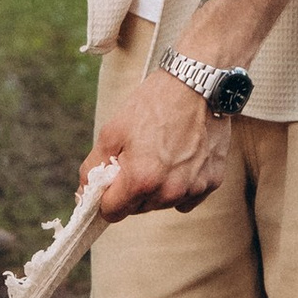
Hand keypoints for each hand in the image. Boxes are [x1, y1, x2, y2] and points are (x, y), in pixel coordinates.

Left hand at [83, 64, 233, 216]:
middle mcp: (169, 192)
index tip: (110, 180)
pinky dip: (181, 185)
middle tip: (137, 158)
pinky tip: (181, 159)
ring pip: (163, 204)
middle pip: (138, 209)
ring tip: (161, 154)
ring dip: (157, 189)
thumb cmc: (154, 104)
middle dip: (132, 191)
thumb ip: (93, 168)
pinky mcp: (212, 182)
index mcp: (141, 181)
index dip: (105, 197)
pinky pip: (187, 198)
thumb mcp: (112, 131)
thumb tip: (84, 193)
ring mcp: (194, 189)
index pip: (112, 212)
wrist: (197, 84)